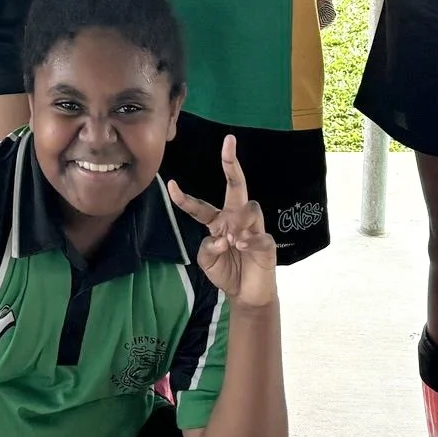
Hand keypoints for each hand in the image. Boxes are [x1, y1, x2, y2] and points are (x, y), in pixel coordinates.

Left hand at [167, 135, 277, 308]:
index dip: (185, 198)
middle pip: (236, 185)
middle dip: (231, 163)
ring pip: (250, 207)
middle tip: (228, 142)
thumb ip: (207, 248)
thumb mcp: (206, 261)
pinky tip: (241, 246)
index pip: (200, 206)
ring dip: (238, 220)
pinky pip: (260, 235)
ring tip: (232, 239)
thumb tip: (222, 238)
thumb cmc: (226, 271)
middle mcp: (236, 219)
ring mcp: (254, 228)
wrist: (246, 294)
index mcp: (218, 221)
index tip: (170, 185)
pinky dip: (249, 240)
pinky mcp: (267, 244)